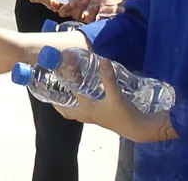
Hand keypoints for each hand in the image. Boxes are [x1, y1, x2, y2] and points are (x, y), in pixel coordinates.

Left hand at [54, 60, 174, 143]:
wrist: (137, 128)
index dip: (67, 80)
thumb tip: (103, 61)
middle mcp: (87, 115)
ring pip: (75, 113)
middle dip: (57, 104)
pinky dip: (79, 106)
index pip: (72, 93)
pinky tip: (85, 98)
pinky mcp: (101, 118)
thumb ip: (109, 78)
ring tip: (63, 95)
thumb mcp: (116, 94)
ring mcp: (94, 118)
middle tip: (50, 93)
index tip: (60, 71)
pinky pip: (84, 113)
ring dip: (68, 105)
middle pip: (67, 112)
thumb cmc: (124, 113)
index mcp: (87, 109)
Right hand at [57, 0, 128, 22]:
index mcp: (72, 1)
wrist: (115, 0)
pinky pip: (90, 19)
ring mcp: (84, 15)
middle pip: (62, 13)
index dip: (53, 4)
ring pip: (75, 15)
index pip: (58, 5)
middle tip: (65, 1)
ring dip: (79, 6)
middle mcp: (76, 9)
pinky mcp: (93, 20)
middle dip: (61, 7)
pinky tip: (96, 6)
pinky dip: (92, 12)